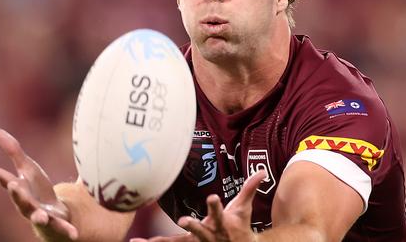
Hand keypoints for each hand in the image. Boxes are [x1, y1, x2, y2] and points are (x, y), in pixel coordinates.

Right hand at [0, 128, 78, 239]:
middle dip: (17, 194)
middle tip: (13, 185)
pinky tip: (75, 234)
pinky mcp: (57, 225)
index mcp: (22, 191)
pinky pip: (62, 228)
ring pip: (38, 217)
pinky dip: (67, 231)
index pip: (9, 182)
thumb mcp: (28, 169)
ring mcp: (42, 217)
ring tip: (41, 217)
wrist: (50, 216)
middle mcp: (28, 206)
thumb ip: (14, 152)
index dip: (0, 176)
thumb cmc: (36, 190)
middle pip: (21, 201)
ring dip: (38, 217)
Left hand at [130, 171, 266, 241]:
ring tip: (143, 240)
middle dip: (193, 226)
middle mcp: (208, 236)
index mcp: (221, 224)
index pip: (219, 212)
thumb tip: (263, 171)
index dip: (216, 206)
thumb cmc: (239, 227)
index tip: (212, 197)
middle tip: (184, 220)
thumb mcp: (244, 208)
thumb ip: (250, 188)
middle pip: (199, 231)